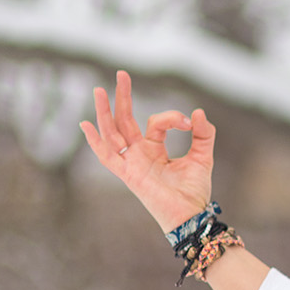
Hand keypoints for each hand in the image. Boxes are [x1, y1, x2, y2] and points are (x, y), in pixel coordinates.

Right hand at [79, 70, 216, 232]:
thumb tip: (198, 112)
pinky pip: (108, 157)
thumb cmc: (193, 191)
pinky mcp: (128, 174)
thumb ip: (203, 135)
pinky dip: (96, 142)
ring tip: (98, 90)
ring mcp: (131, 163)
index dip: (171, 117)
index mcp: (153, 149)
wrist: (191, 215)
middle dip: (122, 97)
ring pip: (112, 133)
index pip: (155, 122)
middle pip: (124, 121)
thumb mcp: (202, 157)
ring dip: (105, 112)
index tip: (189, 121)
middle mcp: (139, 154)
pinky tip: (86, 124)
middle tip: (122, 73)